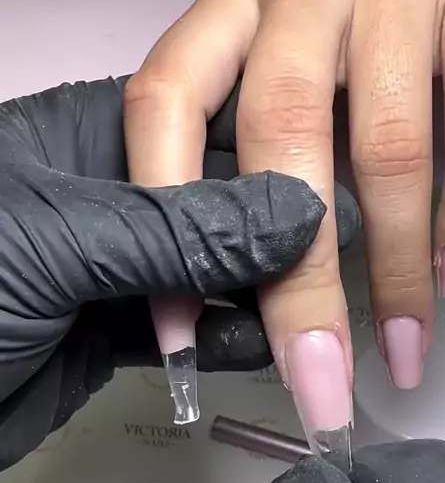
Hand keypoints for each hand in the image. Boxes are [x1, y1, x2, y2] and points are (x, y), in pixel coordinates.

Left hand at [0, 75, 358, 469]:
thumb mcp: (66, 240)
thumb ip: (183, 229)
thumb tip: (292, 213)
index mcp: (95, 139)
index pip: (216, 133)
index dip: (284, 164)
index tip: (341, 200)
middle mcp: (113, 199)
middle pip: (223, 211)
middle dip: (279, 242)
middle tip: (336, 274)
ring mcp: (114, 270)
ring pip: (212, 279)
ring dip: (261, 301)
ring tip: (315, 320)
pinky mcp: (109, 333)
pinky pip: (187, 334)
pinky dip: (225, 345)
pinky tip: (262, 349)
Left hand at [125, 0, 444, 439]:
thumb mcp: (273, 39)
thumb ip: (250, 130)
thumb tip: (241, 272)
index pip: (165, 102)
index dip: (164, 219)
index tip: (180, 328)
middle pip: (283, 140)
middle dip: (299, 280)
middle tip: (316, 375)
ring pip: (389, 144)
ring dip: (397, 265)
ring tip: (401, 345)